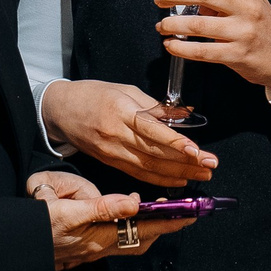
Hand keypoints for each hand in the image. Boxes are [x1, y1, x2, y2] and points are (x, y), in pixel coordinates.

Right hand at [28, 173, 187, 270]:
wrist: (15, 245)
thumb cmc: (37, 226)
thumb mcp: (67, 212)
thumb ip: (101, 207)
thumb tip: (133, 202)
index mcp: (100, 238)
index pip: (143, 230)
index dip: (168, 222)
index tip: (189, 214)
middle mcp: (100, 247)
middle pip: (141, 240)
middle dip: (163, 227)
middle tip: (180, 212)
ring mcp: (92, 248)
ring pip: (129, 240)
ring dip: (146, 228)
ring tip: (158, 212)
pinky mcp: (84, 245)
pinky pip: (114, 238)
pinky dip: (128, 228)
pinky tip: (126, 217)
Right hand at [41, 80, 217, 188]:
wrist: (59, 110)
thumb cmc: (93, 94)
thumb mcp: (124, 90)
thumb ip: (153, 106)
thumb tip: (183, 116)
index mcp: (120, 111)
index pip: (151, 129)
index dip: (174, 142)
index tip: (196, 149)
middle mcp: (116, 135)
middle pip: (154, 152)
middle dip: (185, 161)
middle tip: (210, 164)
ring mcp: (112, 151)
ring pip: (148, 166)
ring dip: (178, 173)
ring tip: (202, 173)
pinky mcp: (110, 162)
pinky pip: (138, 173)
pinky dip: (160, 178)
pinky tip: (179, 180)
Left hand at [155, 0, 270, 98]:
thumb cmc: (266, 29)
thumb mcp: (250, 4)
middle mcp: (246, 9)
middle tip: (160, 0)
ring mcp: (242, 33)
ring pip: (197, 24)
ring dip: (172, 24)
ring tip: (162, 26)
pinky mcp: (237, 56)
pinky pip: (202, 51)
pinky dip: (181, 48)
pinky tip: (172, 45)